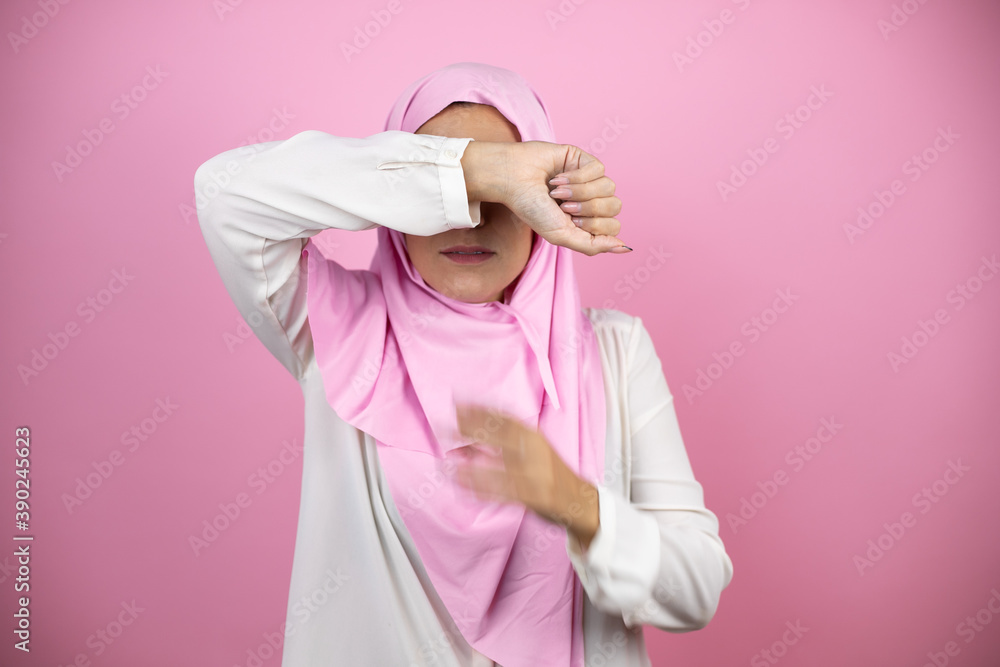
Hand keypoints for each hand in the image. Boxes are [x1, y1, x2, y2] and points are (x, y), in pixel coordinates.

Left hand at [447, 402, 599, 548]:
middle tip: (447, 425)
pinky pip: (505, 491)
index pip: (505, 418)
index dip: (480, 410)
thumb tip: (465, 443)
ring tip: (449, 461)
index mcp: (534, 437)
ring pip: (500, 466)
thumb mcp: (531, 451)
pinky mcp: (536, 496)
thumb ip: (503, 444)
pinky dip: (483, 488)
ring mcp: (536, 474)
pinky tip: (465, 485)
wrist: (580, 500)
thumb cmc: (551, 474)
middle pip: (501, 435)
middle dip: (474, 429)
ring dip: (473, 464)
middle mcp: (535, 451)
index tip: (458, 403)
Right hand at [463, 141, 627, 256]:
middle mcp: (591, 200)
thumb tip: (625, 248)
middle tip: (563, 206)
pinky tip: (558, 178)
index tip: (569, 221)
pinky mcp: (584, 160)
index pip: (613, 227)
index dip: (593, 225)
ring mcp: (589, 180)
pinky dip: (576, 177)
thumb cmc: (532, 209)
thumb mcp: (561, 236)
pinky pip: (599, 170)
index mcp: (587, 220)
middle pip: (614, 207)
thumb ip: (594, 246)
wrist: (513, 180)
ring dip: (580, 192)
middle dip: (587, 209)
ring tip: (558, 192)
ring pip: (609, 187)